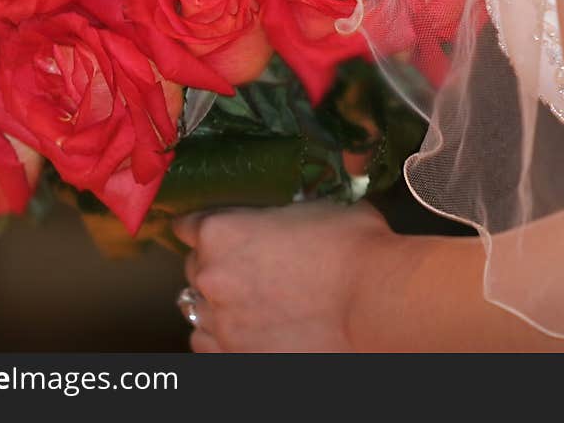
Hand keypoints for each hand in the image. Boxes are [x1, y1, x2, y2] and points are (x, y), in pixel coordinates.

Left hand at [171, 200, 393, 351]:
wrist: (375, 302)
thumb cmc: (352, 249)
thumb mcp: (316, 206)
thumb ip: (286, 210)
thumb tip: (294, 209)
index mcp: (222, 232)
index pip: (188, 225)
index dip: (208, 225)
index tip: (221, 229)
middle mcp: (211, 277)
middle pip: (194, 267)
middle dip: (217, 264)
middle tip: (251, 265)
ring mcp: (222, 322)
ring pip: (197, 310)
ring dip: (216, 302)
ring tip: (248, 301)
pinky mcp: (237, 357)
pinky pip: (208, 346)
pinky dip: (222, 337)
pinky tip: (246, 329)